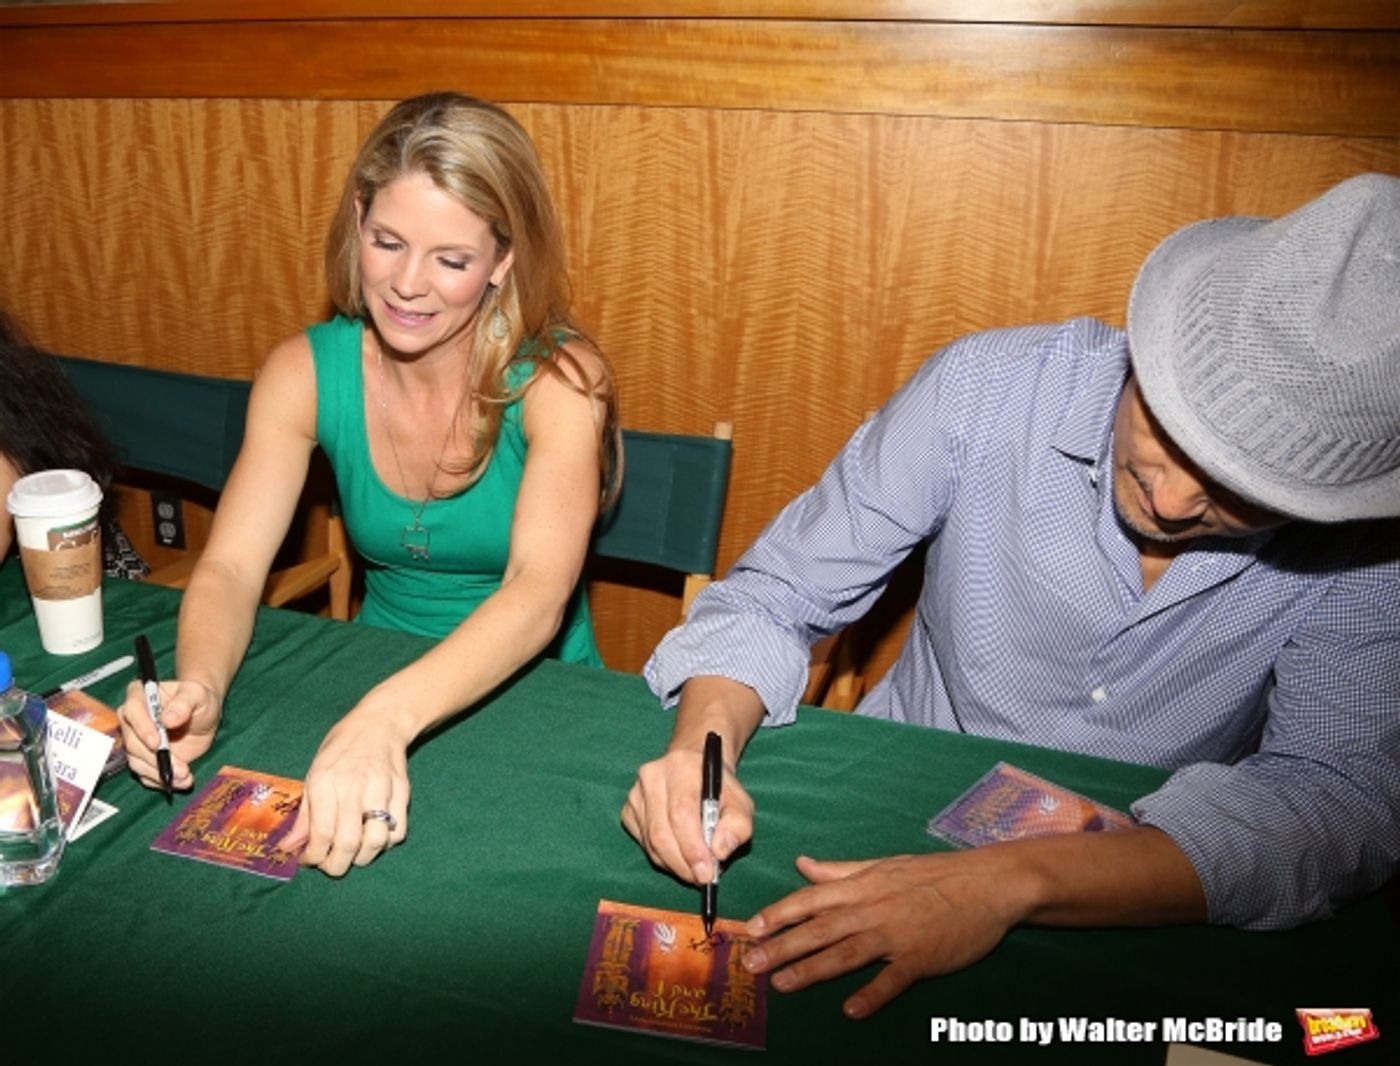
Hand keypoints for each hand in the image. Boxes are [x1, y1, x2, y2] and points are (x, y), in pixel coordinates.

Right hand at [117, 677, 221, 790]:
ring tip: (184, 777)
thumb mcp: (197, 694)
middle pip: (132, 743)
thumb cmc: (199, 698)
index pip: (132, 712)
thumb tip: (167, 719)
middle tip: (180, 768)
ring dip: (159, 773)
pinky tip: (180, 781)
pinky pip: (146, 774)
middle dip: (155, 758)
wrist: (205, 715)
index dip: (142, 729)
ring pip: (137, 762)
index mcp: (139, 696)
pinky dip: (161, 780)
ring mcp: (136, 741)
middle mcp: (132, 720)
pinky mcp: (144, 758)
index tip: (157, 743)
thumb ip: (183, 703)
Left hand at [279, 700, 410, 876]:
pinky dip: (385, 843)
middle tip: (330, 865)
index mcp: (325, 781)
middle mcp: (353, 787)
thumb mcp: (314, 774)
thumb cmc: (341, 748)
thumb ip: (305, 814)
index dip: (313, 857)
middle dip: (336, 865)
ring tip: (352, 855)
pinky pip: (397, 831)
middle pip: (348, 843)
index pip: (321, 834)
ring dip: (361, 858)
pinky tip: (373, 837)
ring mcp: (381, 790)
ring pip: (375, 842)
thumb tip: (289, 847)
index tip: (309, 860)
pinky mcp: (403, 792)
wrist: (379, 723)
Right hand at [621, 744, 752, 883]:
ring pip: (651, 842)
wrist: (695, 767)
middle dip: (683, 863)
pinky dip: (662, 858)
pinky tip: (679, 855)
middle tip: (702, 878)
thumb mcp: (740, 802)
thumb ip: (738, 826)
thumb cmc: (720, 789)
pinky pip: (643, 844)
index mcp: (682, 766)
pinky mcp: (629, 810)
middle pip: (661, 832)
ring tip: (694, 868)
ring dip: (674, 864)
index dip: (692, 847)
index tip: (706, 873)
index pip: (681, 813)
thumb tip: (719, 851)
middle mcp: (653, 777)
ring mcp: (636, 794)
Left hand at [743, 851, 1030, 1018]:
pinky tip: (852, 1009)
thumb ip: (840, 871)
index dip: (779, 914)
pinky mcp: (922, 956)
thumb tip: (802, 864)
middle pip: (820, 928)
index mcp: (862, 886)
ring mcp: (897, 933)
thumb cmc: (935, 874)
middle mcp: (873, 908)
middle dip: (782, 945)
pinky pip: (893, 978)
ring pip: (847, 952)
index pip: (811, 899)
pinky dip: (872, 993)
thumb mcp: (883, 865)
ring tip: (782, 984)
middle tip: (751, 963)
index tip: (751, 928)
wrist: (988, 884)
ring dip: (812, 969)